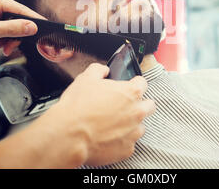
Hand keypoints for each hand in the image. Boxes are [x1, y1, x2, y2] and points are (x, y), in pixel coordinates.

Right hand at [27, 63, 155, 167]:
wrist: (69, 135)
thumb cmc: (77, 108)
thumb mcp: (86, 79)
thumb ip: (98, 69)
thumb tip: (103, 70)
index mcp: (130, 92)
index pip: (142, 83)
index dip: (134, 83)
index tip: (127, 87)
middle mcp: (137, 112)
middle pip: (149, 105)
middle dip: (139, 104)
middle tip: (122, 106)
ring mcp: (133, 132)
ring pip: (140, 126)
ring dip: (130, 124)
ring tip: (112, 124)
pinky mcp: (126, 150)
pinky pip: (129, 144)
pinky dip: (121, 141)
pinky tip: (107, 137)